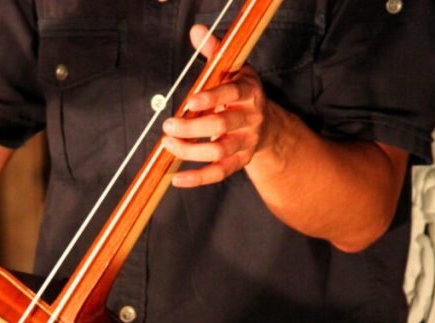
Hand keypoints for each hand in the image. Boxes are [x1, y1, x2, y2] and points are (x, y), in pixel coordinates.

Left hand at [162, 24, 272, 187]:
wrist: (267, 123)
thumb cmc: (241, 93)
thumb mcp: (232, 69)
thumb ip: (214, 52)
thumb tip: (196, 31)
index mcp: (249, 92)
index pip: (231, 94)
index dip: (212, 98)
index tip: (190, 101)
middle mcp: (250, 119)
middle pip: (221, 126)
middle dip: (192, 128)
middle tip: (168, 126)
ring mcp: (246, 142)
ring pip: (219, 152)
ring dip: (190, 151)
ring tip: (168, 144)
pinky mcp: (240, 161)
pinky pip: (219, 174)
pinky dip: (198, 178)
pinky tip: (177, 178)